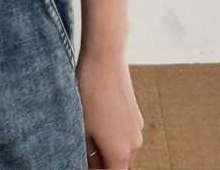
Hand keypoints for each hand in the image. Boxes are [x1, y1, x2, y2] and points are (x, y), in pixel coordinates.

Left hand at [76, 48, 144, 168]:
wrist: (104, 59)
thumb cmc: (90, 91)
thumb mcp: (81, 128)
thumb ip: (86, 153)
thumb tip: (86, 161)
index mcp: (121, 153)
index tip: (84, 162)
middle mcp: (135, 144)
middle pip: (117, 163)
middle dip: (100, 159)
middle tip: (82, 147)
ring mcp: (137, 127)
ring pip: (120, 147)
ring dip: (106, 145)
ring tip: (86, 128)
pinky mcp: (135, 113)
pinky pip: (123, 131)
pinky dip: (112, 131)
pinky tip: (96, 115)